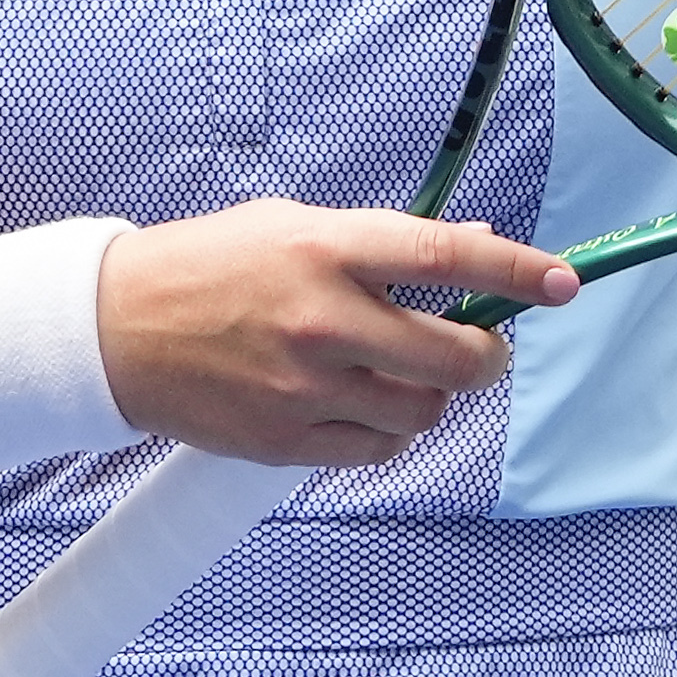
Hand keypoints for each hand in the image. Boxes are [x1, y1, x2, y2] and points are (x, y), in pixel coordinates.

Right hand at [92, 203, 578, 470]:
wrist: (113, 331)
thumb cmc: (210, 268)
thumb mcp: (295, 226)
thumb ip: (384, 243)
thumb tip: (477, 246)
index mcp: (327, 250)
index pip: (446, 258)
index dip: (517, 272)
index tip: (563, 283)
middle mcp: (323, 320)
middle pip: (454, 358)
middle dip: (485, 356)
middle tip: (479, 348)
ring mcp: (305, 387)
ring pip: (423, 411)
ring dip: (430, 396)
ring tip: (394, 373)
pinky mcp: (285, 440)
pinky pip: (377, 449)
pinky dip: (386, 432)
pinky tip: (357, 405)